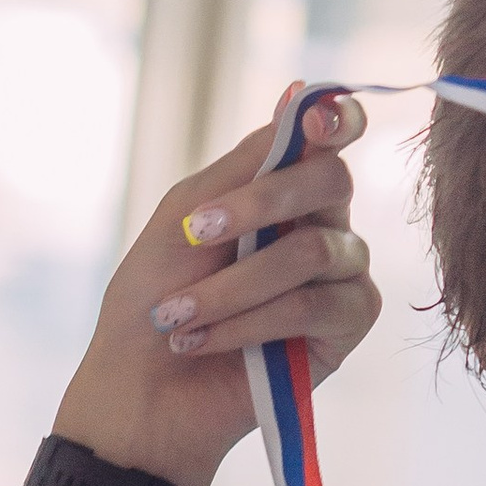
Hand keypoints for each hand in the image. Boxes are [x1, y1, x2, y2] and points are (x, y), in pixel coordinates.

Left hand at [55, 96, 376, 485]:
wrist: (139, 392)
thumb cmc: (150, 301)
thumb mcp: (183, 218)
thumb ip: (246, 164)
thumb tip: (301, 93)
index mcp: (283, 188)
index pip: (330, 136)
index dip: (335, 119)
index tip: (312, 122)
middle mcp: (322, 222)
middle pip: (332, 180)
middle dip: (262, 204)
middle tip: (195, 233)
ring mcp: (341, 275)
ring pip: (315, 251)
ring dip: (233, 286)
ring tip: (176, 317)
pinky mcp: (347, 327)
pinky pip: (316, 306)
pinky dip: (251, 321)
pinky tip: (204, 339)